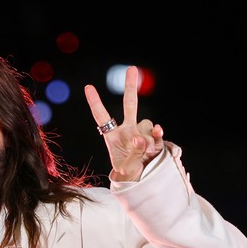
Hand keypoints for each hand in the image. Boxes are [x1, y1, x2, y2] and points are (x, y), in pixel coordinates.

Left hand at [84, 65, 165, 182]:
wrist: (142, 179)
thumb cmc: (128, 172)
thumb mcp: (125, 168)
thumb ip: (133, 154)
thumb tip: (138, 137)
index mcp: (113, 136)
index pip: (102, 117)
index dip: (95, 102)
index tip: (88, 87)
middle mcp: (128, 129)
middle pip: (130, 104)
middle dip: (131, 86)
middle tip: (132, 68)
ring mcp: (142, 132)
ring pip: (148, 124)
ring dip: (148, 137)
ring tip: (145, 152)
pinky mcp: (155, 139)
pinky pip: (158, 133)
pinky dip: (158, 135)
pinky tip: (159, 137)